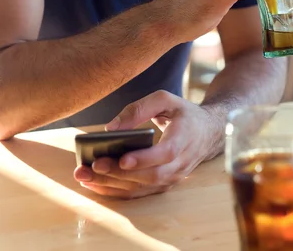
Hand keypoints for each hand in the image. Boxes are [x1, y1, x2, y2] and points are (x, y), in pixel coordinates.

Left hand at [73, 90, 218, 198]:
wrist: (207, 132)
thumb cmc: (182, 113)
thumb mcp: (164, 99)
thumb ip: (139, 108)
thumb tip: (111, 128)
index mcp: (184, 137)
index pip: (166, 153)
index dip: (144, 158)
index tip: (122, 158)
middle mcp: (180, 163)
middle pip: (149, 175)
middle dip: (118, 173)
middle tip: (91, 166)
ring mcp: (173, 178)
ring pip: (141, 187)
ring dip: (112, 185)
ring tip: (84, 176)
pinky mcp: (163, 185)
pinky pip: (139, 192)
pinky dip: (116, 191)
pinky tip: (95, 184)